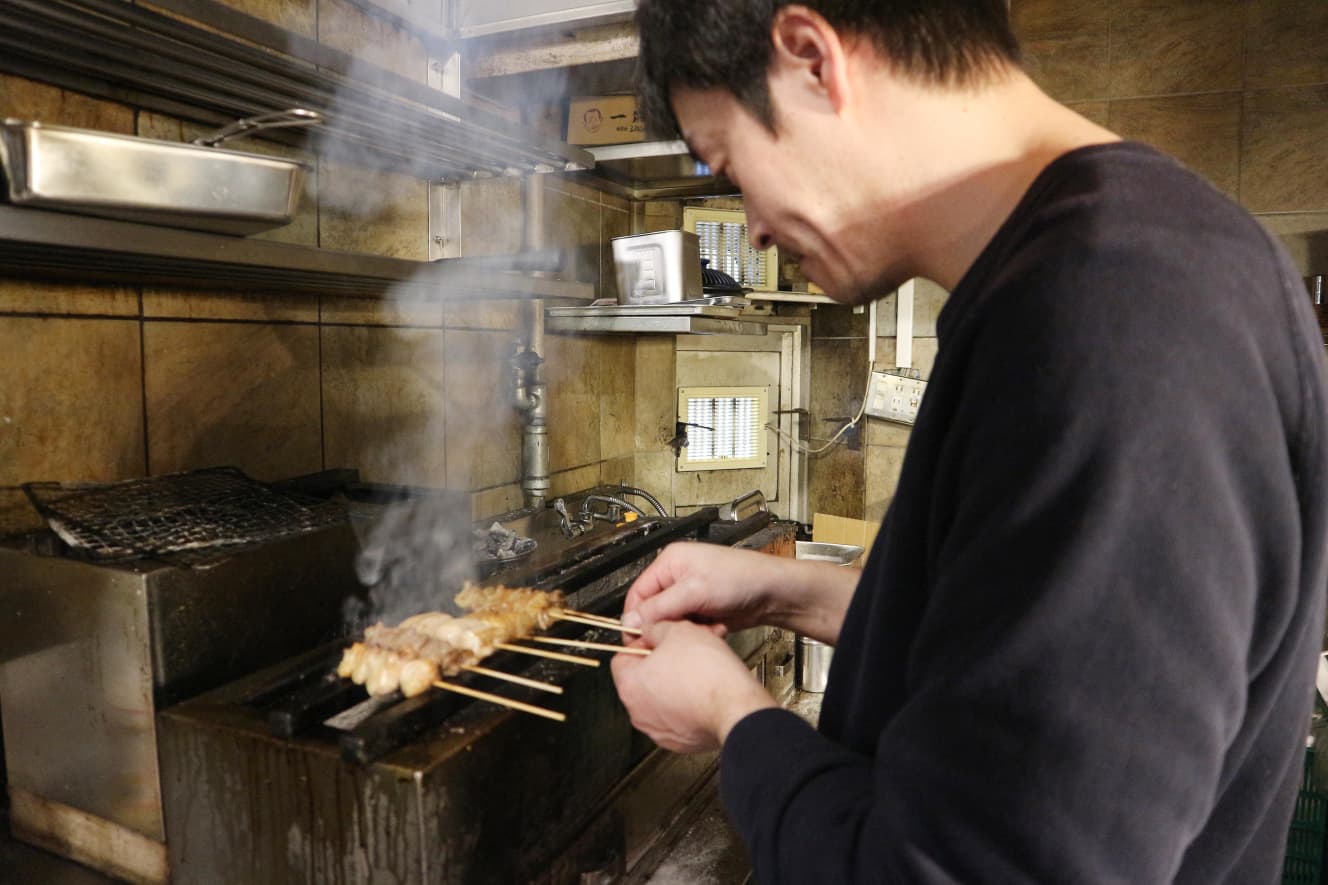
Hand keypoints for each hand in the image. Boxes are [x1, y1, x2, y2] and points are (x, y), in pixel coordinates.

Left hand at [611, 621, 775, 752]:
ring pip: (659, 699)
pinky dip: (686, 706)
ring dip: (673, 685)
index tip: (659, 640)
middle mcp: (638, 712)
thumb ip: (656, 628)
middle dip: (660, 664)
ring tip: (696, 672)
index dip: (643, 643)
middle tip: (681, 653)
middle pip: (641, 679)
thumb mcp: (679, 630)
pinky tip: (703, 693)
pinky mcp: (679, 742)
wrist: (736, 708)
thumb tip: (652, 630)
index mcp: (630, 685)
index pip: (622, 657)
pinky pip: (676, 717)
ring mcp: (658, 730)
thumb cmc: (709, 674)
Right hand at [622, 541, 858, 643]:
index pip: (637, 594)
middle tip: (685, 630)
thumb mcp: (694, 591)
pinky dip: (702, 633)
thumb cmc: (741, 578)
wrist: (775, 592)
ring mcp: (692, 594)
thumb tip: (630, 622)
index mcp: (670, 562)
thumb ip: (659, 607)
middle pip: (655, 611)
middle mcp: (678, 577)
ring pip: (674, 623)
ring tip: (708, 625)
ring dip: (689, 630)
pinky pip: (691, 629)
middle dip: (670, 625)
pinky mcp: (705, 610)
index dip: (636, 618)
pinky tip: (718, 627)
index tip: (637, 639)